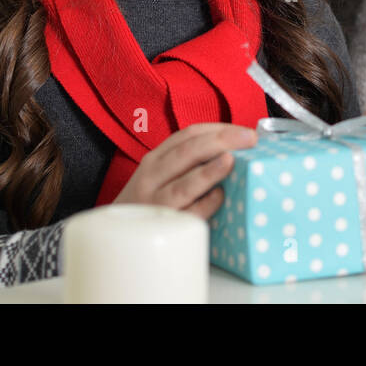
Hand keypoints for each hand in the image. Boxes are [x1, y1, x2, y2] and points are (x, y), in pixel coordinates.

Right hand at [113, 123, 257, 219]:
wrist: (117, 237)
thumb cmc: (149, 201)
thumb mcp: (161, 174)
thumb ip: (190, 161)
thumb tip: (238, 149)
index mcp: (155, 159)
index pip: (188, 135)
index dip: (219, 129)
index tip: (245, 130)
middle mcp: (152, 178)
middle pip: (186, 153)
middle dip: (220, 141)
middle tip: (248, 139)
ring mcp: (155, 205)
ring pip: (182, 186)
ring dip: (208, 172)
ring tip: (231, 161)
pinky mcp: (162, 230)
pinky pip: (186, 217)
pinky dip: (204, 206)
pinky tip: (220, 197)